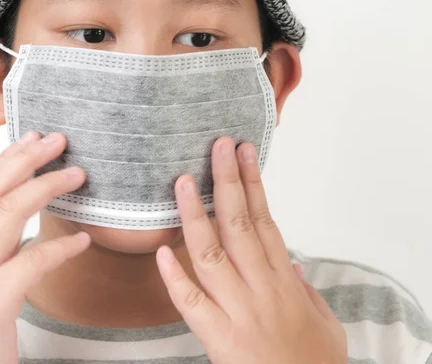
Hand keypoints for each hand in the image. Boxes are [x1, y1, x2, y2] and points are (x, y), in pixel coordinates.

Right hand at [0, 131, 89, 363]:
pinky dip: (62, 247)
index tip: (31, 139)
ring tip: (77, 175)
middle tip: (57, 140)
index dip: (6, 161)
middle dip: (27, 160)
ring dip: (47, 188)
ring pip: (9, 214)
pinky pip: (34, 261)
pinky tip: (84, 240)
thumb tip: (23, 208)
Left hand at [156, 138, 347, 363]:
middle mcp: (260, 288)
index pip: (265, 220)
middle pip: (240, 225)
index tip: (242, 153)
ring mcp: (238, 311)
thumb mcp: (324, 321)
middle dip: (227, 182)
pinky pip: (190, 302)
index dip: (252, 183)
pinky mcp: (218, 338)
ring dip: (195, 215)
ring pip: (211, 254)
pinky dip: (173, 277)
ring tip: (183, 181)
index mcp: (283, 280)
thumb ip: (304, 288)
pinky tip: (160, 251)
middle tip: (217, 147)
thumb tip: (288, 261)